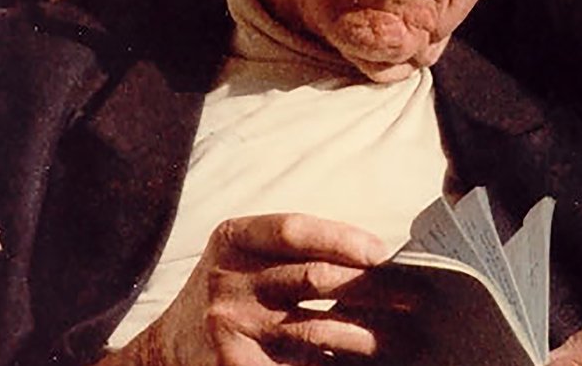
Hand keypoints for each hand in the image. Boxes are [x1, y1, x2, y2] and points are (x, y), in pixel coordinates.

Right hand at [100, 213, 401, 365]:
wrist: (167, 350)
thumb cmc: (227, 293)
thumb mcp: (242, 256)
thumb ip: (292, 250)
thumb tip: (374, 258)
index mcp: (233, 240)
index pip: (294, 230)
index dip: (343, 239)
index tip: (383, 253)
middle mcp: (229, 281)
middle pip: (315, 279)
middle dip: (373, 288)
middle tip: (414, 296)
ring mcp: (233, 328)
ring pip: (317, 330)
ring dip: (366, 334)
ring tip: (399, 336)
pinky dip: (337, 364)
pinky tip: (362, 363)